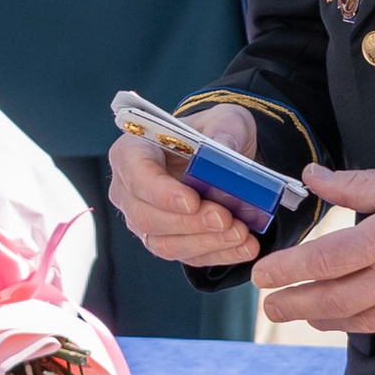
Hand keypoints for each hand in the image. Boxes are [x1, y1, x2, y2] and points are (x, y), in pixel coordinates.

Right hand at [106, 102, 265, 271]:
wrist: (221, 157)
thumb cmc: (212, 132)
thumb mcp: (225, 119)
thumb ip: (224, 131)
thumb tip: (224, 151)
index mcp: (132, 151)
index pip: (136, 174)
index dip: (161, 192)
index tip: (192, 201)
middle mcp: (130, 190)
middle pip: (147, 216)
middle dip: (189, 222)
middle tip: (225, 218)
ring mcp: (145, 219)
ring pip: (165, 243)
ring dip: (205, 242)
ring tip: (240, 233)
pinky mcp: (168, 241)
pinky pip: (187, 255)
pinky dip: (218, 253)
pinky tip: (244, 247)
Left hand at [253, 161, 374, 336]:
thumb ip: (354, 185)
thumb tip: (311, 176)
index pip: (326, 261)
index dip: (288, 271)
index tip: (261, 275)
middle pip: (335, 301)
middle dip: (295, 306)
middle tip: (268, 306)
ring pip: (360, 321)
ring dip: (324, 319)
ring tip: (301, 312)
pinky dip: (364, 319)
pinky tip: (348, 314)